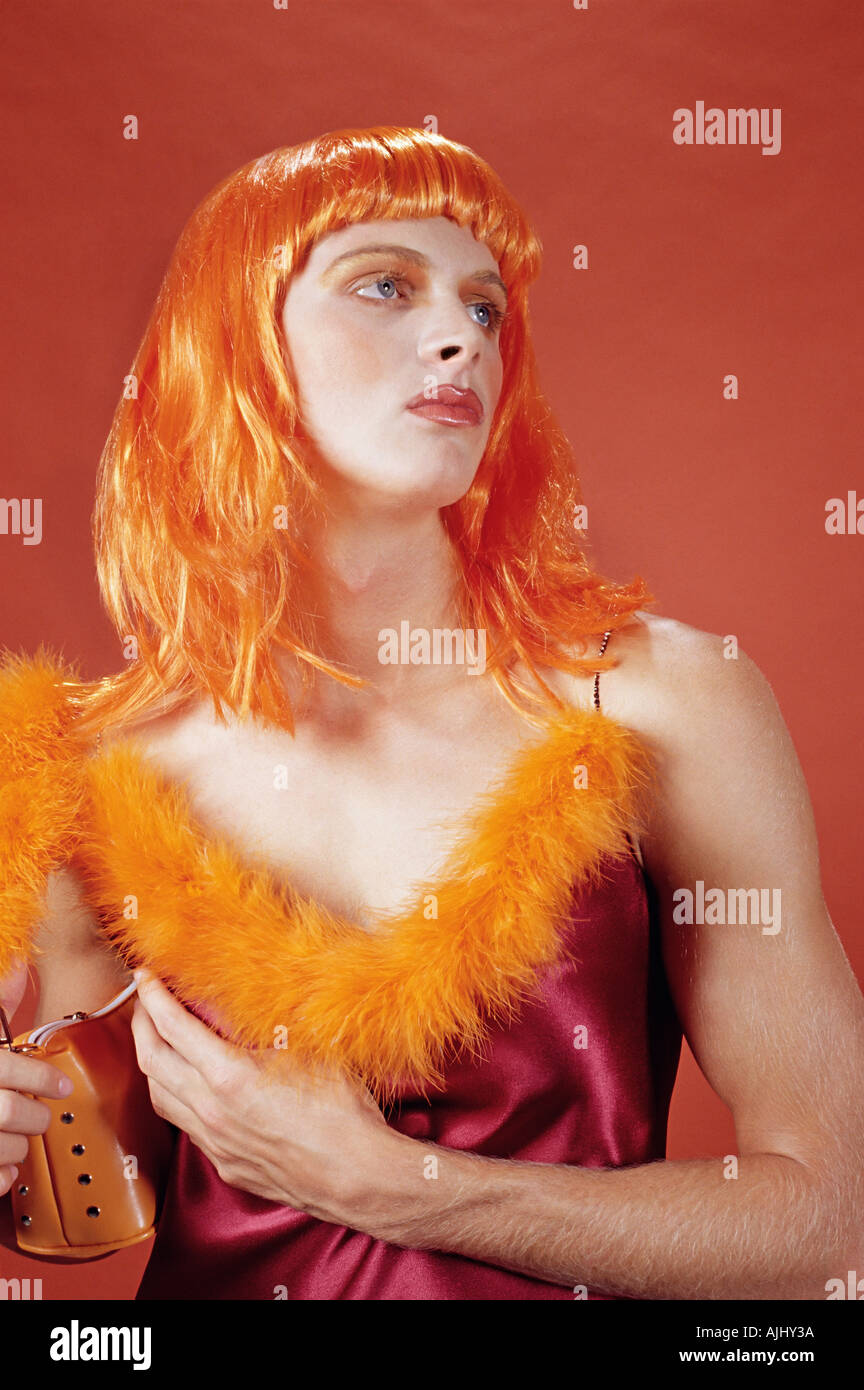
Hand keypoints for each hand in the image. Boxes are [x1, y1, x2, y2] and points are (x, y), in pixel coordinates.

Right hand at [0, 960, 73, 1196]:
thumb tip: (17, 967)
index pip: (7, 1069)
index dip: (41, 1079)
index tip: (60, 1086)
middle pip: (10, 1111)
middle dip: (34, 1116)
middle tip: (40, 1115)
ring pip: (2, 1147)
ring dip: (19, 1146)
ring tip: (21, 1138)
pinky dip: (0, 1178)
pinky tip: (6, 1168)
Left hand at [130, 969, 392, 1225]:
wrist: (356, 1175)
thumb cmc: (342, 1113)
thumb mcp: (310, 1049)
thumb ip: (274, 1022)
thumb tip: (260, 993)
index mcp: (229, 1076)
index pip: (173, 1027)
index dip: (154, 996)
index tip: (146, 976)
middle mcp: (210, 1110)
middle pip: (151, 1061)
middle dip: (141, 1024)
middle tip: (145, 1001)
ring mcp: (214, 1142)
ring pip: (160, 1098)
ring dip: (153, 1064)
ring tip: (161, 1041)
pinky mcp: (224, 1163)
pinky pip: (186, 1126)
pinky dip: (179, 1098)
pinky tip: (195, 1087)